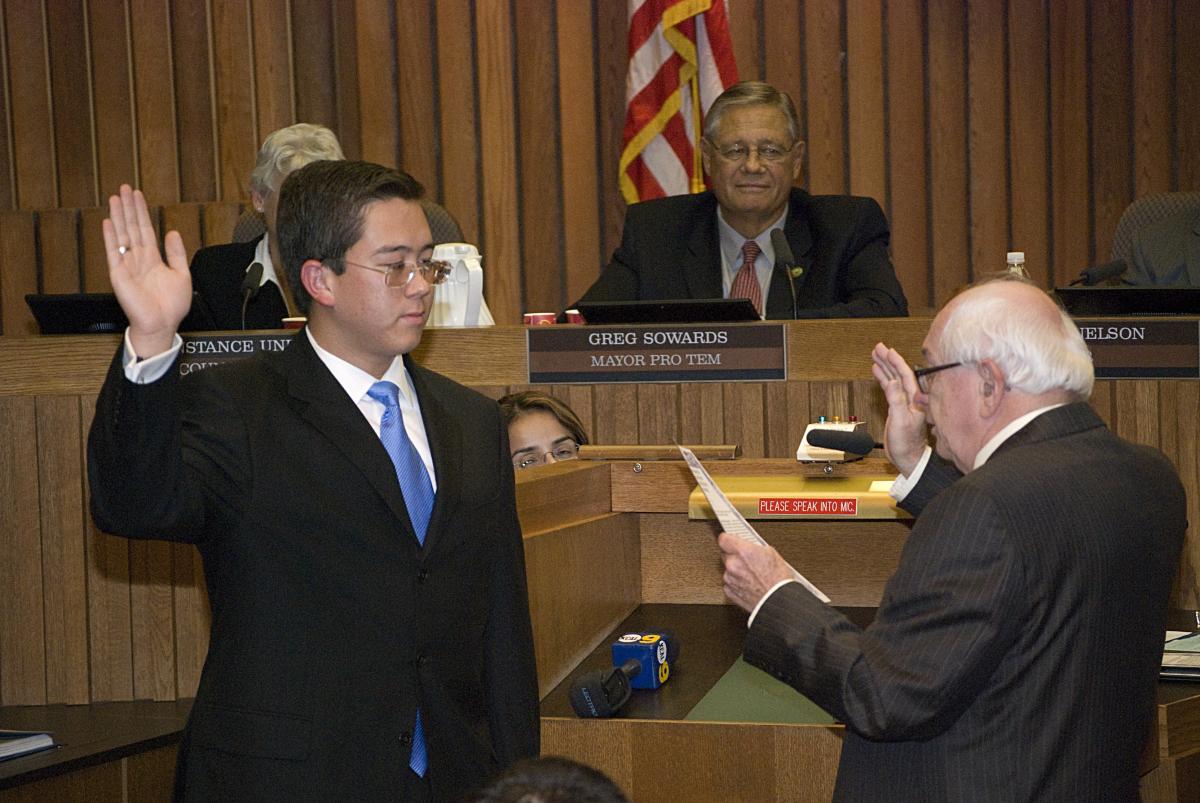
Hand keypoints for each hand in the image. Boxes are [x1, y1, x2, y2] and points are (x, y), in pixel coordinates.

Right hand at [102, 185, 190, 355]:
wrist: (162, 324)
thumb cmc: (171, 306)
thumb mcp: (182, 274)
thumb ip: (176, 253)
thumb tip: (172, 232)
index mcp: (153, 259)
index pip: (145, 230)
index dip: (142, 212)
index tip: (138, 195)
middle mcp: (138, 259)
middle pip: (132, 227)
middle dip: (129, 207)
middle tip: (125, 187)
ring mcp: (127, 265)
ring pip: (122, 235)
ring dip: (119, 215)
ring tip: (116, 197)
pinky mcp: (119, 274)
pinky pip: (113, 252)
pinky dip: (110, 237)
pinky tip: (108, 221)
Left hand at [718, 532, 792, 613]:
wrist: (779, 602)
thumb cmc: (778, 581)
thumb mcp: (771, 554)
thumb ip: (754, 548)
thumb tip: (751, 547)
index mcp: (742, 552)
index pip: (724, 539)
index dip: (729, 540)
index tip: (732, 541)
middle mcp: (732, 564)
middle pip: (725, 554)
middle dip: (735, 556)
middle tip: (748, 560)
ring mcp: (729, 579)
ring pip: (728, 570)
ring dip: (737, 571)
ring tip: (753, 575)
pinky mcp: (730, 592)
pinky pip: (730, 583)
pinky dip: (737, 583)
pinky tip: (749, 584)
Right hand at [870, 342, 927, 475]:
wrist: (908, 458)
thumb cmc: (907, 444)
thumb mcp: (900, 421)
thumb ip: (896, 401)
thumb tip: (891, 382)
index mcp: (915, 399)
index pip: (905, 375)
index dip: (896, 361)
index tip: (888, 351)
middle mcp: (911, 398)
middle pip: (898, 373)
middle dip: (888, 359)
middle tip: (878, 347)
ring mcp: (904, 402)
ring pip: (893, 379)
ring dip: (884, 367)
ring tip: (875, 355)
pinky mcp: (897, 407)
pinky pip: (889, 388)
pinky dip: (883, 378)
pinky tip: (878, 372)